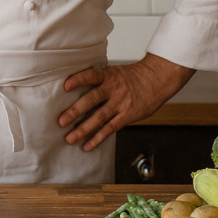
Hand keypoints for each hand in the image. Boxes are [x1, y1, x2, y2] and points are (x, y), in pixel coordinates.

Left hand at [58, 54, 195, 151]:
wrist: (156, 79)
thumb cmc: (132, 76)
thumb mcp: (115, 72)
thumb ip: (99, 80)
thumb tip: (75, 88)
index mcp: (108, 75)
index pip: (92, 75)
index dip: (79, 80)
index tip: (66, 85)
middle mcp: (114, 89)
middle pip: (92, 100)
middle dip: (75, 111)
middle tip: (61, 121)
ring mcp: (121, 103)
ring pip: (100, 117)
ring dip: (83, 129)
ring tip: (70, 138)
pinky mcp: (127, 115)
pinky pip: (110, 128)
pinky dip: (98, 138)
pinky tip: (87, 145)